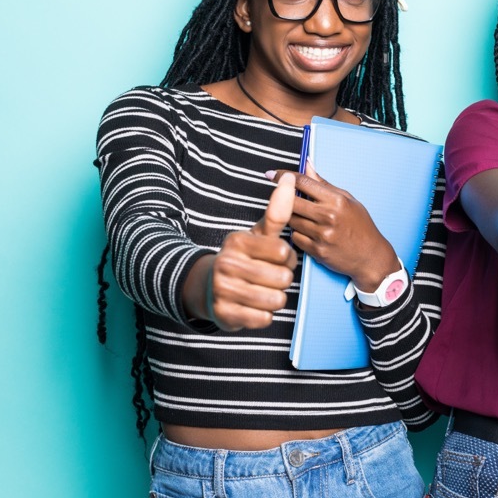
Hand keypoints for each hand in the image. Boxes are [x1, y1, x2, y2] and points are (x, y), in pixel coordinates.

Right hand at [199, 173, 298, 330]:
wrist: (209, 288)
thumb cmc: (243, 259)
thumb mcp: (258, 235)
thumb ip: (277, 211)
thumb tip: (287, 178)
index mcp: (237, 241)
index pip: (284, 253)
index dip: (287, 259)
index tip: (277, 259)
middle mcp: (226, 264)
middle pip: (283, 278)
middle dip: (282, 280)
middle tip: (269, 277)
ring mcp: (223, 290)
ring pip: (276, 300)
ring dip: (276, 298)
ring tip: (263, 291)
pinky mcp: (224, 314)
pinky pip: (264, 318)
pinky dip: (264, 315)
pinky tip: (254, 306)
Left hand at [272, 165, 400, 290]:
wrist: (370, 257)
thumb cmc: (360, 226)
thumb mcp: (347, 200)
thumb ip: (323, 183)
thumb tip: (307, 164)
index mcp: (336, 200)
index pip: (303, 182)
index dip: (283, 176)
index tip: (273, 174)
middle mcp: (328, 216)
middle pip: (291, 201)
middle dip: (284, 198)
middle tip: (282, 198)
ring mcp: (322, 235)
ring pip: (291, 220)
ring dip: (291, 217)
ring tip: (302, 217)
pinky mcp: (317, 251)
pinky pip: (295, 238)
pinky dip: (297, 234)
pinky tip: (307, 233)